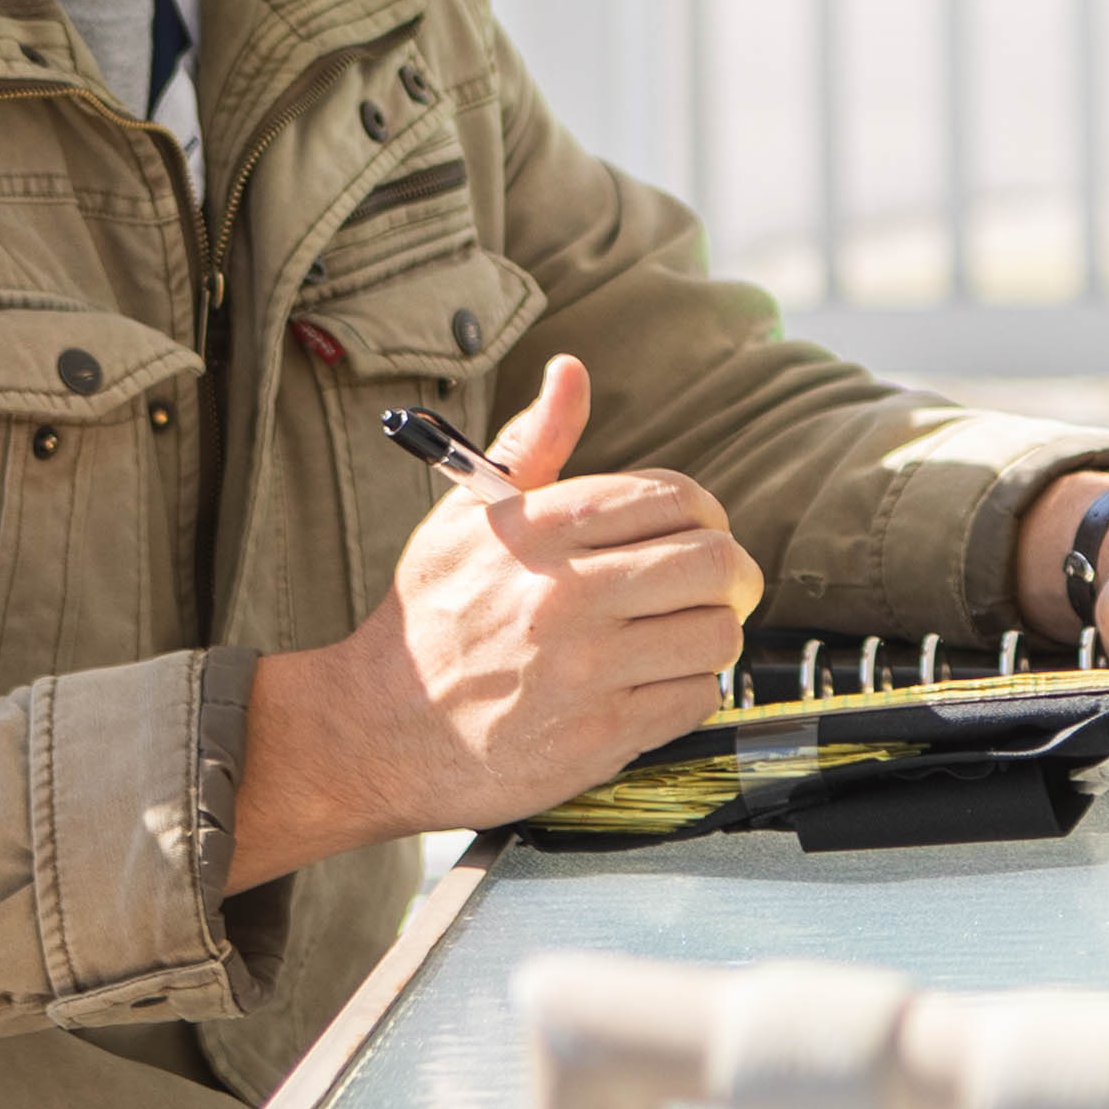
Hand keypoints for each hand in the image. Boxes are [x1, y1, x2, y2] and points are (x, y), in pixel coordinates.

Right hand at [236, 356, 764, 876]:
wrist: (376, 730)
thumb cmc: (429, 618)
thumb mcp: (464, 518)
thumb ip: (530, 445)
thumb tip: (571, 372)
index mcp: (538, 531)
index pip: (675, 497)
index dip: (705, 513)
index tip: (697, 533)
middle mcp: (564, 596)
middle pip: (716, 562)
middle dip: (731, 572)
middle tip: (717, 585)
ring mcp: (585, 671)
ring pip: (717, 633)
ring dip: (711, 632)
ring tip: (677, 635)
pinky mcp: (599, 736)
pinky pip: (696, 697)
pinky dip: (687, 689)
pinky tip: (649, 683)